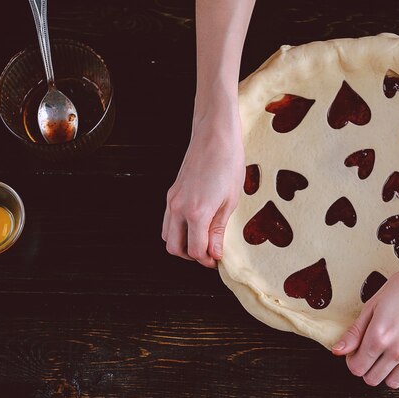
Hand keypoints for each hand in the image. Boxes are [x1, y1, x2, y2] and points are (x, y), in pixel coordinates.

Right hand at [162, 102, 244, 267]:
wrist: (215, 136)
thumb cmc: (227, 163)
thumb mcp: (230, 202)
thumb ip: (219, 231)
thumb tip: (215, 253)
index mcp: (197, 213)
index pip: (196, 250)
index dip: (207, 260)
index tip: (217, 260)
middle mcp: (179, 208)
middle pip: (175, 248)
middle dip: (192, 256)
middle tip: (209, 254)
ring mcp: (172, 200)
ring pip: (167, 236)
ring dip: (182, 244)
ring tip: (202, 241)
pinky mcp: (171, 192)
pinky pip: (167, 220)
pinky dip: (177, 230)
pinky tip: (194, 226)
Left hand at [331, 254, 398, 388]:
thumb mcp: (372, 305)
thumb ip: (355, 332)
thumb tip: (338, 350)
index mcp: (378, 337)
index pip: (357, 368)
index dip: (352, 361)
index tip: (356, 351)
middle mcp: (398, 350)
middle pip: (373, 379)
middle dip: (367, 368)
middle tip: (370, 352)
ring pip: (394, 382)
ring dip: (387, 372)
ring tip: (387, 354)